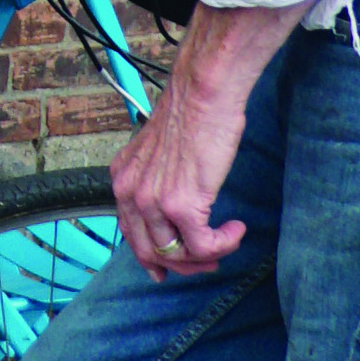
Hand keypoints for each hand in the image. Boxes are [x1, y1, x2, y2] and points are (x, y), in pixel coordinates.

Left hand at [107, 0, 294, 277]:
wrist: (203, 93)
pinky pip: (203, 245)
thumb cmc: (191, 113)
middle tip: (207, 263)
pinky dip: (224, 244)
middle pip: (150, 251)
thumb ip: (158, 178)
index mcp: (123, 179)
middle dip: (181, 264)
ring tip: (226, 242)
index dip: (151, 256)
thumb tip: (175, 204)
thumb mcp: (159, 150)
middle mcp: (130, 193)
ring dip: (206, 256)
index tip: (168, 267)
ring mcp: (153, 202)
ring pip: (177, 254)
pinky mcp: (182, 206)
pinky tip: (237, 229)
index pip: (131, 233)